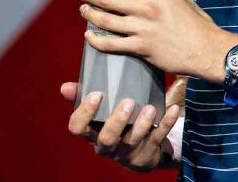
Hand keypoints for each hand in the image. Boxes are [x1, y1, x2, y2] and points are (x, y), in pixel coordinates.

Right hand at [62, 80, 181, 171]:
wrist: (140, 150)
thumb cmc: (116, 124)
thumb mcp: (101, 113)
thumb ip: (84, 98)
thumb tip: (65, 87)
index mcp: (92, 133)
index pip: (78, 129)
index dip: (84, 114)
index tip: (96, 94)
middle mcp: (108, 145)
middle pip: (106, 139)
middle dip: (117, 121)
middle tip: (128, 102)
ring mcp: (128, 150)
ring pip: (132, 140)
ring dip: (143, 124)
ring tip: (150, 108)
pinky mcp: (148, 151)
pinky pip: (158, 138)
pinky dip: (166, 123)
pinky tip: (173, 109)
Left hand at [78, 0, 237, 80]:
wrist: (206, 50)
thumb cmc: (199, 24)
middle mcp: (147, 7)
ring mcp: (141, 28)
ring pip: (104, 20)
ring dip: (89, 14)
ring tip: (84, 10)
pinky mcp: (140, 48)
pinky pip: (109, 44)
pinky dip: (95, 40)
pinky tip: (90, 36)